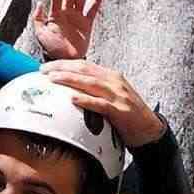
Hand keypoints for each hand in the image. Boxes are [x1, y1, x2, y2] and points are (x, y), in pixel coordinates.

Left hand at [32, 0, 103, 59]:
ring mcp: (77, 18)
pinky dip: (97, 1)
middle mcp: (66, 13)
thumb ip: (38, 19)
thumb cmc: (50, 47)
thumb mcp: (40, 33)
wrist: (64, 59)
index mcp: (55, 14)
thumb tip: (40, 3)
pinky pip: (93, 10)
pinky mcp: (87, 24)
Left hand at [41, 61, 165, 147]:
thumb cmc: (126, 112)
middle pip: (84, 70)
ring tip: (52, 79)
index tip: (46, 66)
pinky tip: (72, 99)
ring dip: (69, 79)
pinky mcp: (120, 111)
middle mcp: (114, 82)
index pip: (84, 65)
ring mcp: (118, 96)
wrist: (150, 129)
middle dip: (62, 68)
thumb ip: (94, 88)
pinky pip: (100, 104)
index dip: (64, 64)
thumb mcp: (111, 94)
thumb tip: (68, 87)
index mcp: (111, 76)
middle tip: (43, 70)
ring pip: (90, 83)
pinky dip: (86, 100)